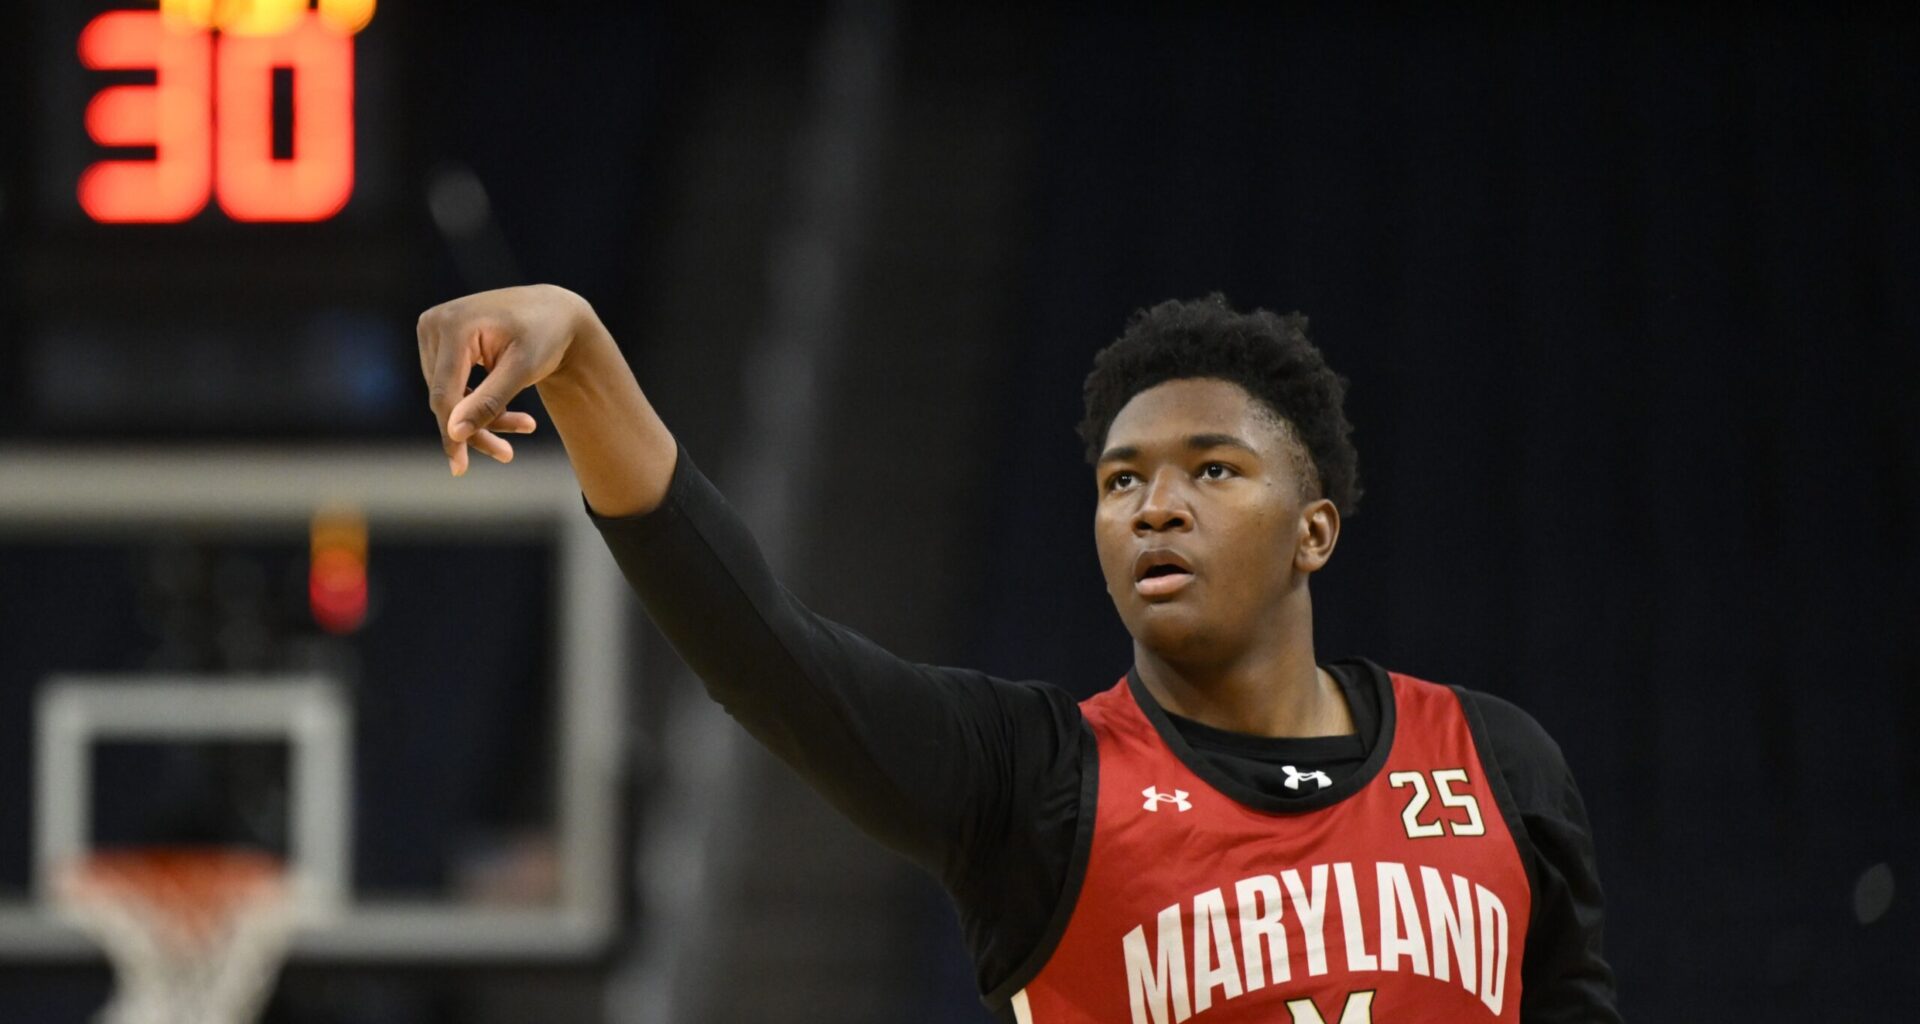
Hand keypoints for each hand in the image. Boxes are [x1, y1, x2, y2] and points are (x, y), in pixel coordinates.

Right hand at [416, 284, 589, 475]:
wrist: (555, 312)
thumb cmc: (545, 337)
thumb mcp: (523, 370)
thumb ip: (489, 401)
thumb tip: (453, 434)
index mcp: (454, 326)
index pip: (445, 393)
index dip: (452, 433)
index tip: (459, 467)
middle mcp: (435, 324)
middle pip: (445, 396)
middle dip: (476, 427)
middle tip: (507, 454)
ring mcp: (434, 330)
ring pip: (448, 394)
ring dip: (481, 416)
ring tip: (524, 425)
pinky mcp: (439, 339)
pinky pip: (451, 383)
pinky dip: (477, 402)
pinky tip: (508, 412)